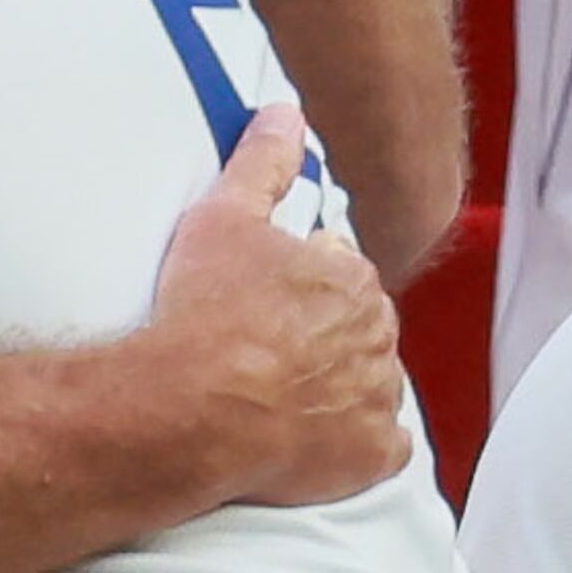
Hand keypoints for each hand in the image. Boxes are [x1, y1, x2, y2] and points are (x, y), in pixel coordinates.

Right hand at [147, 103, 410, 512]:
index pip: (341, 271)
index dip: (301, 284)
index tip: (266, 301)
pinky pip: (383, 448)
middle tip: (268, 348)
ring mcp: (378, 399)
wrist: (188, 408)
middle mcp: (378, 335)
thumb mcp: (223, 216)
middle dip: (324, 334)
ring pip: (373, 384)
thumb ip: (263, 162)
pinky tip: (321, 439)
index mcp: (353, 276)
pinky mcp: (370, 457)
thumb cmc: (203, 314)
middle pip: (360, 328)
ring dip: (343, 386)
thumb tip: (286, 115)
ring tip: (284, 393)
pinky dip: (360, 445)